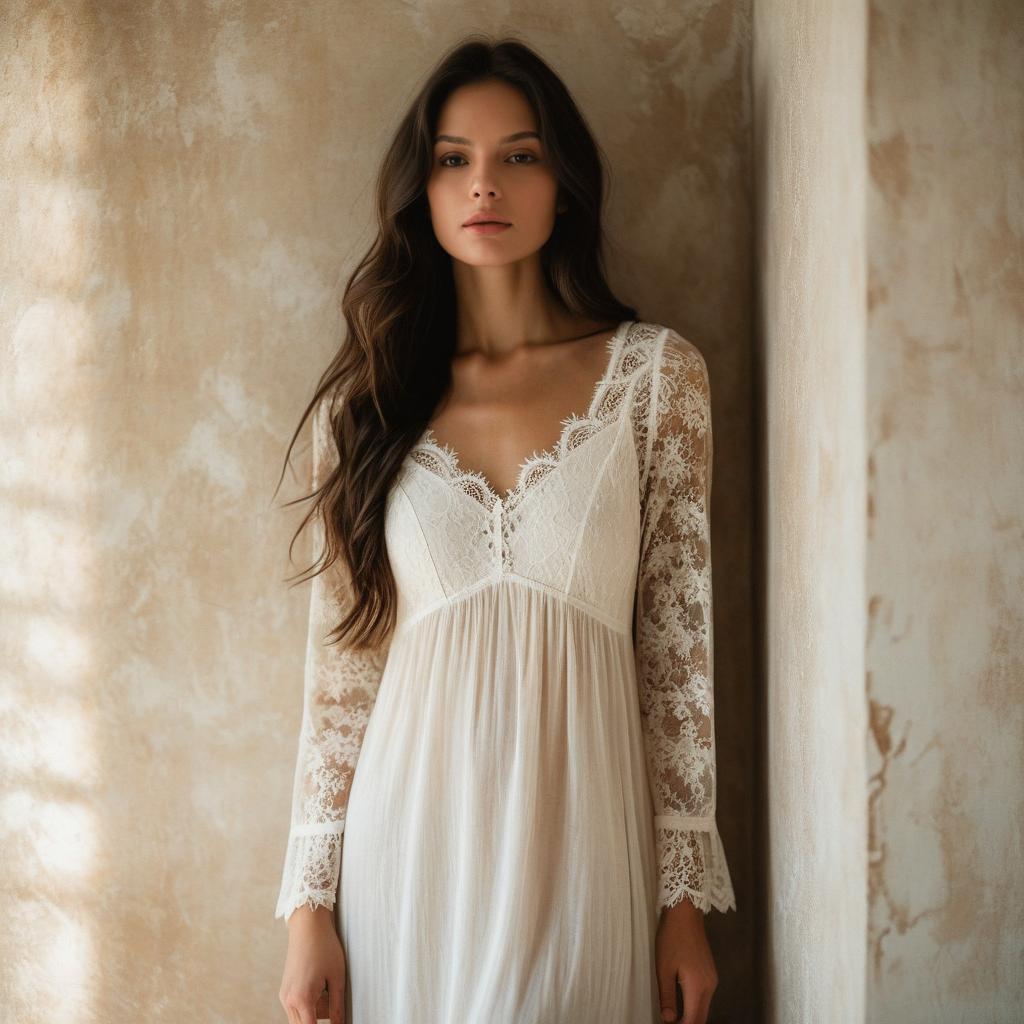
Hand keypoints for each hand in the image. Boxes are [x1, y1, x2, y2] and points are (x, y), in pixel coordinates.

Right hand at [279, 904, 347, 1023]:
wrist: (308, 926)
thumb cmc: (324, 947)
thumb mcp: (337, 977)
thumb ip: (337, 1006)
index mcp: (303, 999)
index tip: (334, 1023)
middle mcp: (289, 1000)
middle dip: (320, 1020)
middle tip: (332, 999)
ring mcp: (284, 995)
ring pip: (300, 1018)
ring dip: (315, 1013)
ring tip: (328, 989)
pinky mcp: (285, 989)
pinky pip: (296, 1008)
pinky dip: (309, 1004)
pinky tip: (320, 986)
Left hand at [655, 898, 718, 1023]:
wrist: (685, 913)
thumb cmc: (672, 938)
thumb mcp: (664, 969)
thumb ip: (667, 997)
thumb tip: (668, 1020)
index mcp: (698, 987)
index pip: (693, 1021)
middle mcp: (710, 986)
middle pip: (701, 1018)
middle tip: (670, 1023)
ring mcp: (712, 979)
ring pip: (704, 1008)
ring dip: (691, 1017)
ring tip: (674, 1019)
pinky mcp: (710, 973)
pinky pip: (705, 998)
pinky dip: (695, 1006)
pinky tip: (683, 1005)